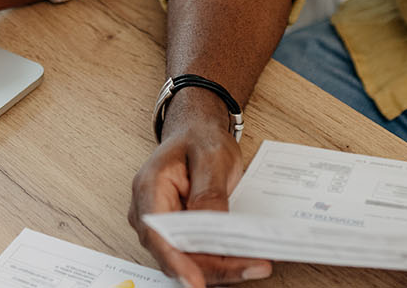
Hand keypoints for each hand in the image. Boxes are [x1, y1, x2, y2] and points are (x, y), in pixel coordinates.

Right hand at [128, 92, 273, 286]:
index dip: (176, 262)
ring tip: (257, 264)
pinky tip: (247, 259)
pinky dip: (222, 260)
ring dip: (222, 267)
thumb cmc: (199, 140)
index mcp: (150, 189)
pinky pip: (197, 255)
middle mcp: (149, 213)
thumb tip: (211, 228)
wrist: (197, 133)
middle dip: (214, 267)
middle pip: (175, 255)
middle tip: (255, 266)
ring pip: (187, 260)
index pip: (157, 235)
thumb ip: (209, 194)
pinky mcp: (179, 234)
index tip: (196, 281)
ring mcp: (162, 227)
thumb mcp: (211, 158)